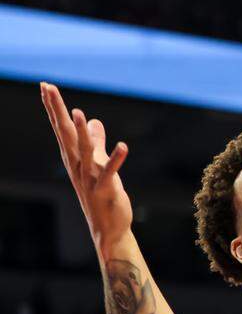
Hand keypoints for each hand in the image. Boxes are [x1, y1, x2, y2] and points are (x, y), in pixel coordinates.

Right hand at [40, 83, 131, 251]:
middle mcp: (77, 167)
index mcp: (75, 159)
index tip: (46, 86)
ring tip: (78, 112)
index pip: (61, 129)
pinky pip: (110, 172)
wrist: (109, 228)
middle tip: (47, 88)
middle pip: (65, 135)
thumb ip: (97, 142)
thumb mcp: (99, 164)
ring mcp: (90, 179)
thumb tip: (93, 121)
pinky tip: (123, 146)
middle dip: (57, 111)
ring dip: (81, 133)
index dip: (54, 108)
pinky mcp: (106, 190)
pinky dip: (117, 159)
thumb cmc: (103, 195)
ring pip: (84, 152)